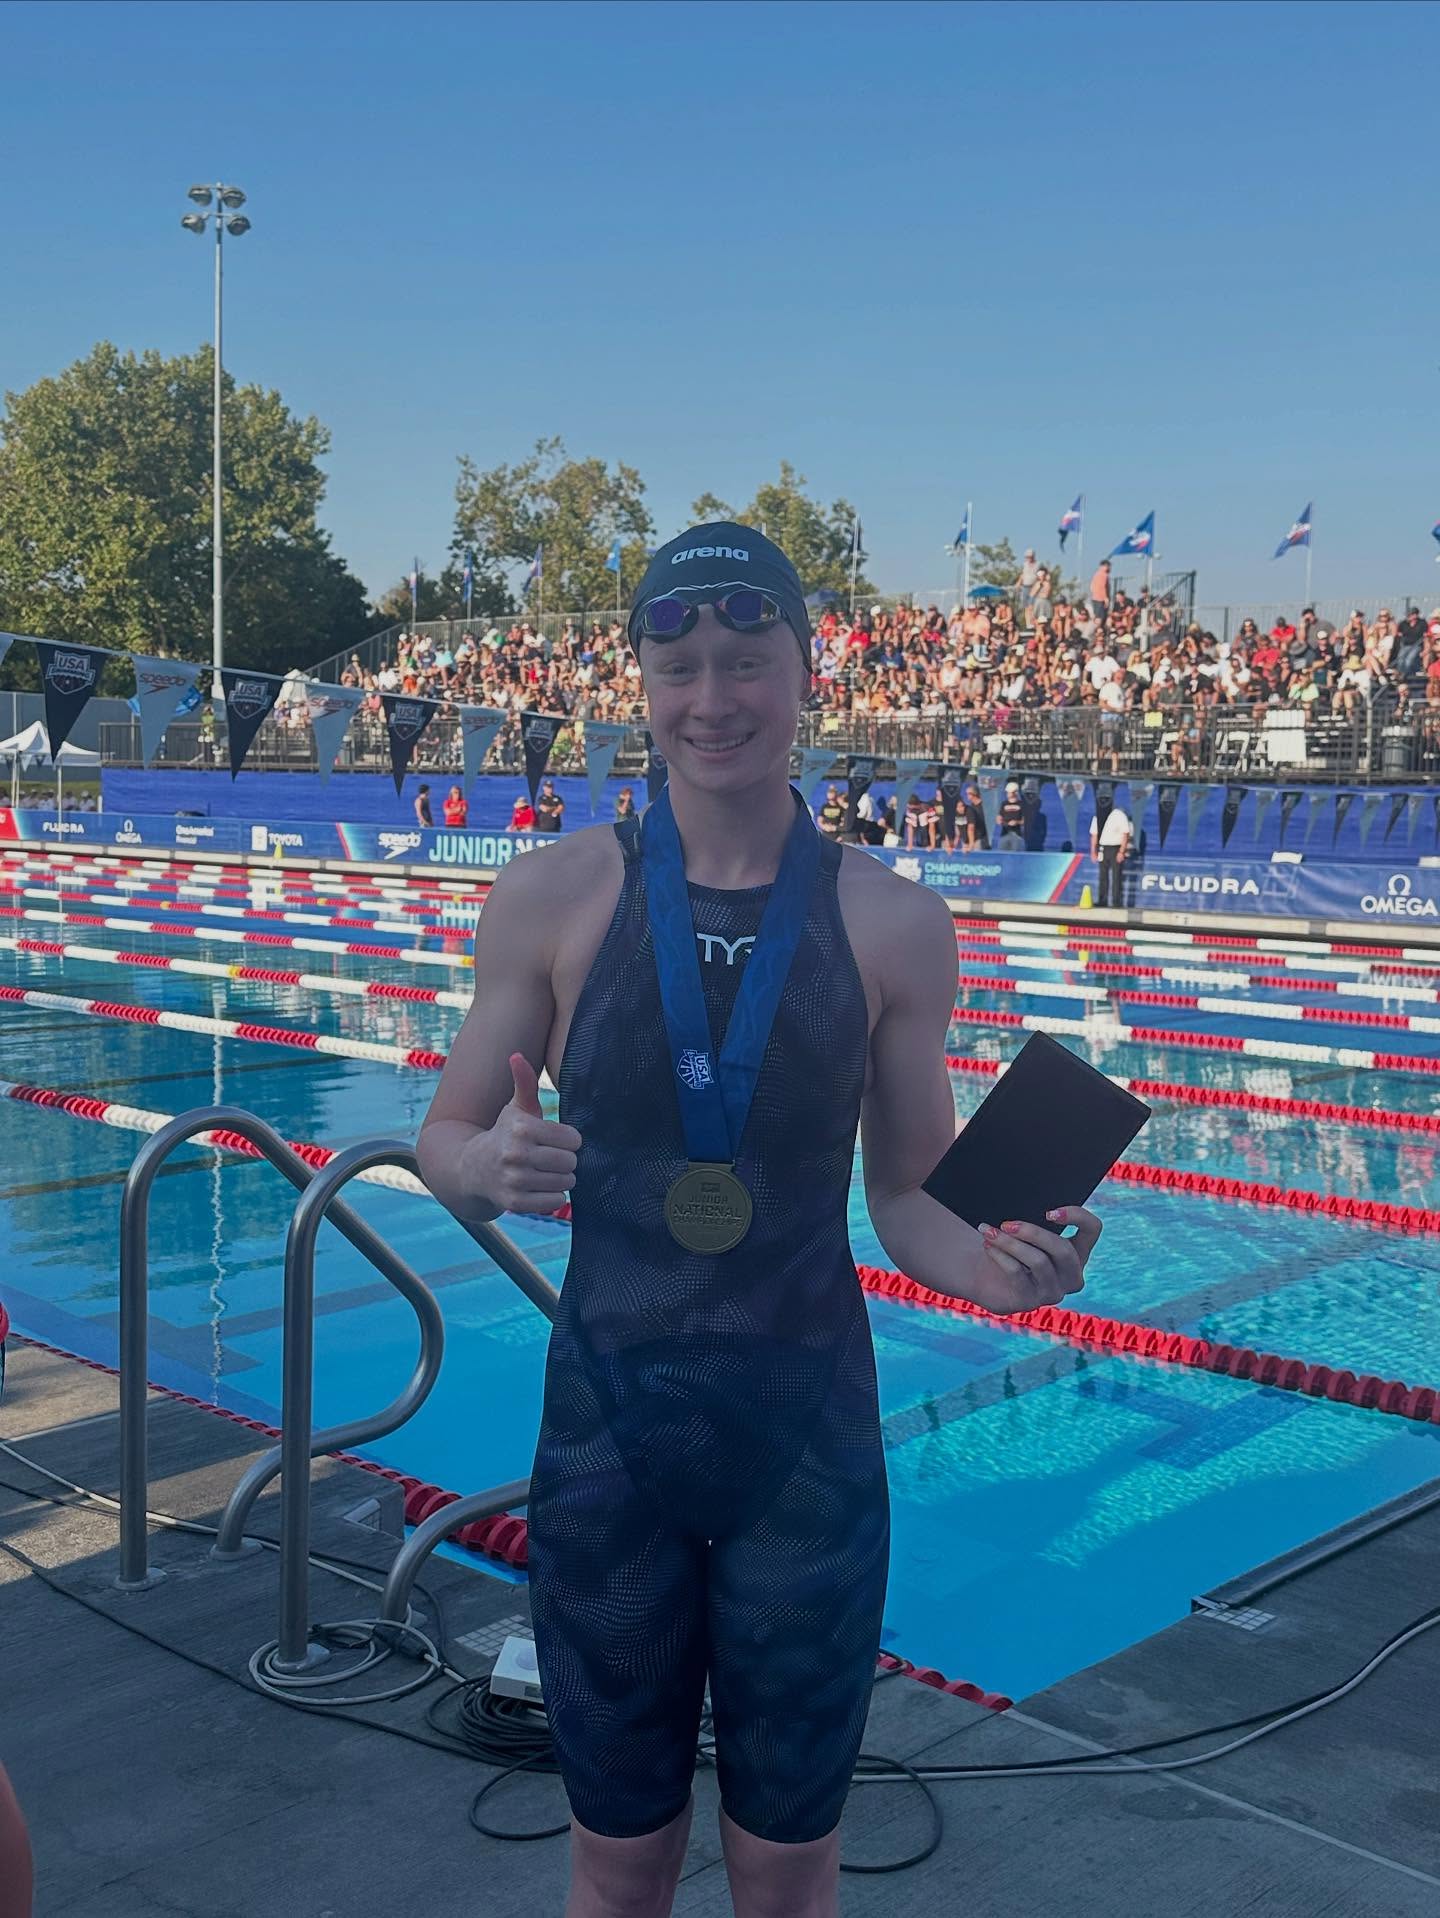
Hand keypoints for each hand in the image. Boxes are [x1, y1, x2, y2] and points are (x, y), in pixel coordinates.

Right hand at [464, 1052, 581, 1214]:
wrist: (472, 1169)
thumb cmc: (504, 1135)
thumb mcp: (514, 1108)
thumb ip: (524, 1082)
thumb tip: (516, 1055)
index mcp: (521, 1127)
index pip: (573, 1139)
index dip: (569, 1140)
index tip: (556, 1140)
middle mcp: (516, 1153)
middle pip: (571, 1162)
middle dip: (566, 1160)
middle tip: (550, 1158)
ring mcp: (514, 1180)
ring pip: (566, 1183)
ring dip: (560, 1179)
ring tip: (544, 1172)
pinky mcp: (514, 1203)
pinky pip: (556, 1203)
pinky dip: (553, 1197)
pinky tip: (539, 1188)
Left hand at [973, 1206, 1101, 1315]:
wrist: (985, 1277)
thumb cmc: (1010, 1245)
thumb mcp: (1026, 1231)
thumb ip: (1033, 1218)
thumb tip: (1022, 1202)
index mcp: (1077, 1251)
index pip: (1093, 1229)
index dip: (1077, 1216)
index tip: (1049, 1212)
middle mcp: (1071, 1275)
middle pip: (1063, 1250)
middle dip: (1033, 1233)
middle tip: (1007, 1223)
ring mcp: (1053, 1292)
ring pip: (1038, 1261)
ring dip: (1010, 1243)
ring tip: (988, 1231)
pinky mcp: (1030, 1302)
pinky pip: (1017, 1273)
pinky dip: (1000, 1255)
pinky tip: (988, 1246)